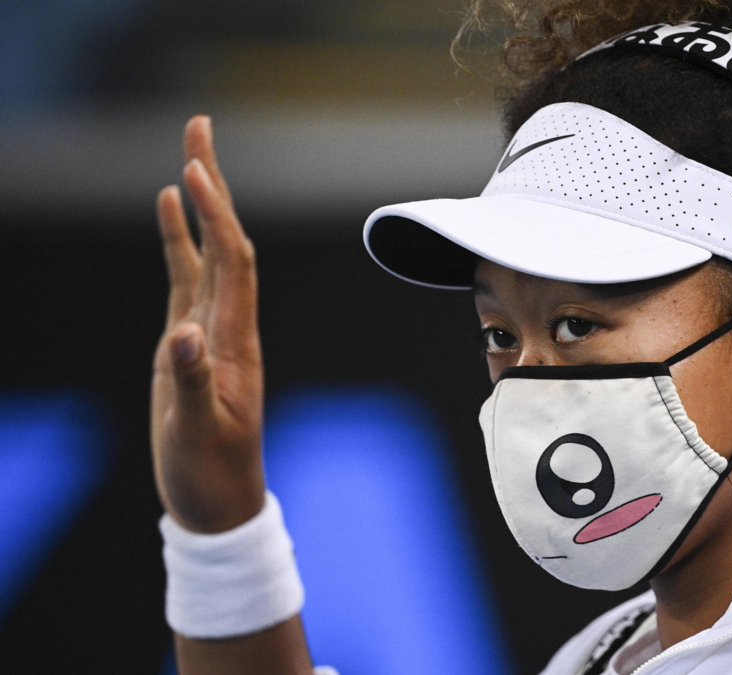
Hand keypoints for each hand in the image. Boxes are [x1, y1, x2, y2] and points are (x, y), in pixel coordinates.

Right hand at [151, 116, 265, 533]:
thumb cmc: (210, 473)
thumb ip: (188, 383)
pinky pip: (187, 279)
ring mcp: (210, 330)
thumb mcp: (195, 432)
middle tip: (199, 126)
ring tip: (187, 153)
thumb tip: (180, 336)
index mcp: (236, 340)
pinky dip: (179, 241)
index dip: (216, 216)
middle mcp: (229, 325)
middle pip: (227, 241)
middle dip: (214, 184)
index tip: (195, 171)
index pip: (232, 262)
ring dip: (200, 203)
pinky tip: (169, 210)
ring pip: (208, 253)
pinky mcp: (191, 342)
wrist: (219, 503)